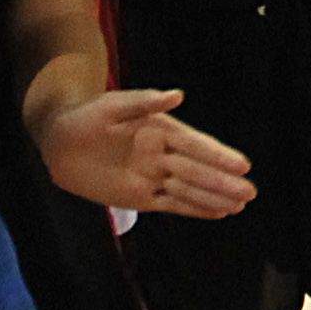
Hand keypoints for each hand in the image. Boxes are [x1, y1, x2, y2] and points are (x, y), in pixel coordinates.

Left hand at [34, 84, 252, 217]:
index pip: (195, 145)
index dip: (218, 156)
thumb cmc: (86, 117)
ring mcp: (152, 178)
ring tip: (241, 206)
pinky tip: (217, 213)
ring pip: (189, 190)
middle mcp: (161, 155)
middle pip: (197, 171)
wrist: (60, 141)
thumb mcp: (111, 105)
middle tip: (251, 192)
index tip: (242, 165)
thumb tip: (177, 95)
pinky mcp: (139, 197)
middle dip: (223, 182)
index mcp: (159, 130)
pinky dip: (195, 210)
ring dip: (214, 198)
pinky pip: (172, 205)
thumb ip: (144, 102)